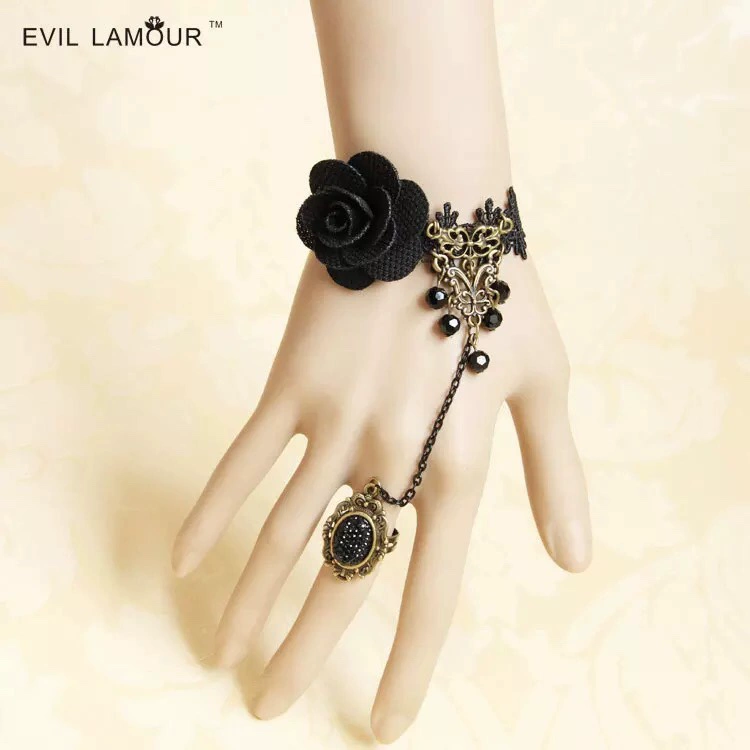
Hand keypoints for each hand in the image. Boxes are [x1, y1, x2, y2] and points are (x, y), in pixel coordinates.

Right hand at [172, 251, 589, 742]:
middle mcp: (393, 453)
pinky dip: (211, 512)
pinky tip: (185, 562)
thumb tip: (574, 561)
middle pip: (344, 577)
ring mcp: (334, 419)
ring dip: (249, 601)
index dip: (407, 665)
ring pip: (283, 532)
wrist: (433, 208)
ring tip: (225, 657)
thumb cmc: (499, 296)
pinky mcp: (290, 383)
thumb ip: (558, 475)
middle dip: (306, 652)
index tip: (381, 724)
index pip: (433, 590)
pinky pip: (241, 459)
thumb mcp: (548, 383)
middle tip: (270, 709)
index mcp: (461, 463)